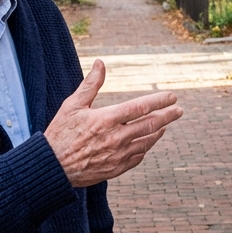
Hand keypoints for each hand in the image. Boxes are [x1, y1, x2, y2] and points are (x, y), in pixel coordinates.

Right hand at [46, 59, 182, 186]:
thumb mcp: (72, 105)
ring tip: (164, 125)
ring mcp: (118, 155)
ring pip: (147, 142)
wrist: (53, 167)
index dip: (159, 101)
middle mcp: (116, 138)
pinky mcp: (116, 169)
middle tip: (179, 110)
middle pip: (150, 124)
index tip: (172, 97)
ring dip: (158, 132)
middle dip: (168, 116)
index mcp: (107, 119)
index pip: (141, 107)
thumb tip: (101, 63)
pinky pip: (138, 157)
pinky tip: (147, 142)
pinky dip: (145, 148)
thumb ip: (90, 85)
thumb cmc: (60, 133)